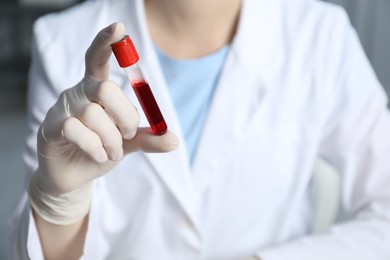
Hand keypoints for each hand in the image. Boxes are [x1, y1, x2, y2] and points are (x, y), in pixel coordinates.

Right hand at [28, 22, 178, 223]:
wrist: (74, 175)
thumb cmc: (100, 150)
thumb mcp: (129, 143)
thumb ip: (149, 138)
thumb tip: (175, 139)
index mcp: (96, 89)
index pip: (98, 58)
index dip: (106, 43)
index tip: (119, 28)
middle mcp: (78, 93)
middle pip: (106, 89)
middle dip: (125, 117)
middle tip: (127, 135)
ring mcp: (62, 109)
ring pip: (94, 115)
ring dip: (112, 140)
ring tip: (112, 152)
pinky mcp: (50, 128)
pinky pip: (75, 130)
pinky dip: (95, 147)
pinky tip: (99, 156)